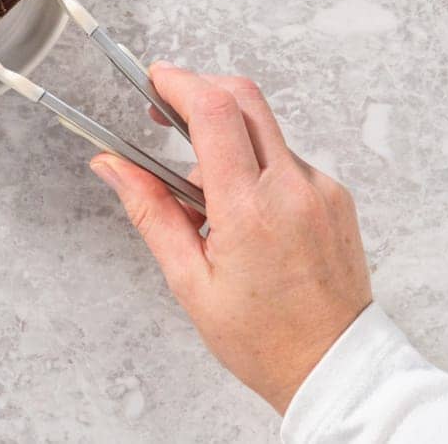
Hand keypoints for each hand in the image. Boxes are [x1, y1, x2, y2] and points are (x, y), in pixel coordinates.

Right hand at [89, 62, 371, 413]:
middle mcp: (293, 188)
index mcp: (250, 210)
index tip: (153, 79)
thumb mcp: (190, 281)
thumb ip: (149, 211)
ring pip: (263, 128)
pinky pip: (286, 157)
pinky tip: (242, 209)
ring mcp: (321, 188)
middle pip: (244, 98)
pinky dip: (255, 164)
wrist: (335, 367)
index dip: (179, 82)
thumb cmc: (264, 339)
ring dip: (226, 136)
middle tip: (164, 110)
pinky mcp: (335, 195)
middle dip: (199, 90)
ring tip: (203, 194)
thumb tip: (111, 165)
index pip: (215, 111)